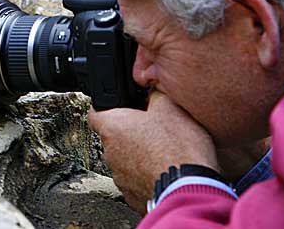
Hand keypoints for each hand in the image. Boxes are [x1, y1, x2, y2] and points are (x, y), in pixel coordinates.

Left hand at [87, 90, 218, 213]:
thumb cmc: (177, 148)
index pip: (94, 113)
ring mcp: (120, 177)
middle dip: (130, 132)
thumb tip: (152, 88)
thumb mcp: (170, 107)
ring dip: (139, 155)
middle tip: (152, 129)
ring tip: (164, 152)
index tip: (115, 106)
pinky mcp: (132, 196)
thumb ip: (155, 93)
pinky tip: (166, 170)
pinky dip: (148, 175)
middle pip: (114, 137)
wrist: (188, 188)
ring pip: (125, 160)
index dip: (104, 107)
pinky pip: (137, 180)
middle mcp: (110, 153)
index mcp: (113, 127)